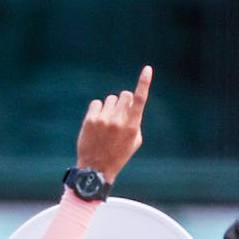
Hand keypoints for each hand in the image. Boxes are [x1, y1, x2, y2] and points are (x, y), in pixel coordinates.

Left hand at [75, 66, 151, 182]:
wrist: (96, 169)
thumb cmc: (118, 154)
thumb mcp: (134, 141)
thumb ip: (135, 120)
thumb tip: (132, 103)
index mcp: (133, 127)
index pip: (140, 100)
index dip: (144, 83)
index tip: (147, 69)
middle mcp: (119, 121)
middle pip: (125, 95)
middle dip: (125, 101)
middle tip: (121, 115)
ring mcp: (104, 120)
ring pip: (111, 99)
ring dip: (111, 107)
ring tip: (107, 124)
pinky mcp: (90, 119)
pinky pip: (97, 103)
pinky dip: (98, 110)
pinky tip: (98, 123)